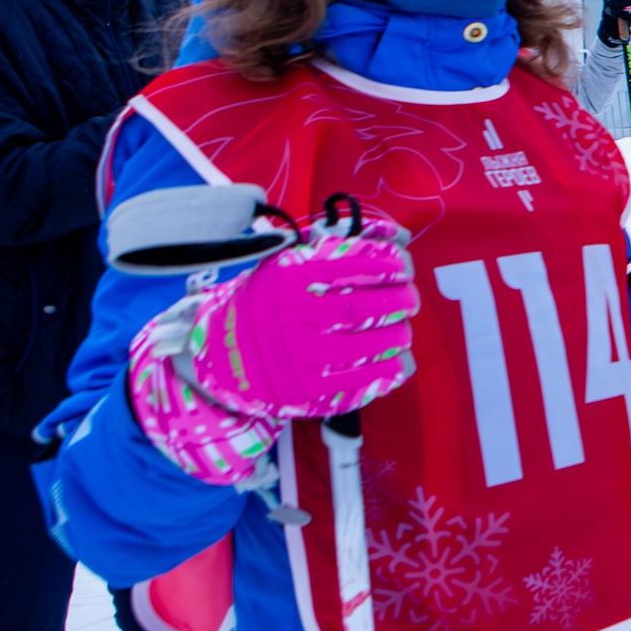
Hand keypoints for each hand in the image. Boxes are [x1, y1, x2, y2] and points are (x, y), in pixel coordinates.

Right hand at [129, 213, 418, 485]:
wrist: (221, 357)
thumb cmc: (266, 305)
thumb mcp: (286, 267)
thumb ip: (335, 251)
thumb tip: (396, 237)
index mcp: (289, 279)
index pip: (352, 264)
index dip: (388, 263)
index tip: (403, 264)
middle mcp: (294, 317)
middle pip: (364, 308)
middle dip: (399, 300)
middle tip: (409, 298)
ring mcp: (301, 359)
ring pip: (369, 346)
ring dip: (398, 335)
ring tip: (402, 329)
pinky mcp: (310, 393)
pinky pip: (364, 382)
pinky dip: (391, 369)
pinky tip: (399, 360)